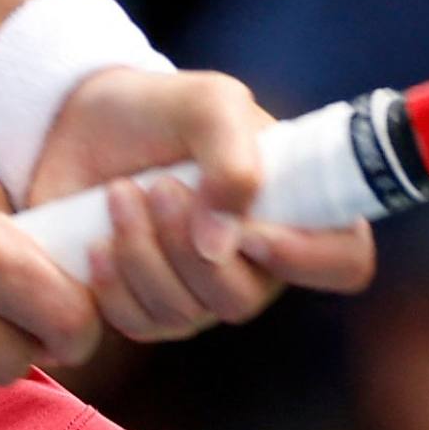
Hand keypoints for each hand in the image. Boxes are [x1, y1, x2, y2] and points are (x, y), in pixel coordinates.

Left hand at [24, 68, 374, 343]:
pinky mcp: (147, 308)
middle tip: (158, 186)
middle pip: (241, 300)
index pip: (344, 260)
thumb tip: (225, 245)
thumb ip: (232, 159)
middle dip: (187, 246)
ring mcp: (201, 294)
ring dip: (142, 252)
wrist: (84, 122)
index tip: (253, 231)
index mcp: (294, 211)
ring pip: (185, 314)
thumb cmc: (162, 110)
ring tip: (119, 194)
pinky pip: (140, 325)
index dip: (310, 259)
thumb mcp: (208, 104)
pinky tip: (98, 241)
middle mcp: (256, 264)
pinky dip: (113, 284)